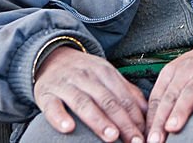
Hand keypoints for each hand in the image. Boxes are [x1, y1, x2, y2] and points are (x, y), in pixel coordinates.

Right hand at [33, 46, 147, 142]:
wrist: (51, 58)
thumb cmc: (84, 73)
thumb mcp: (106, 75)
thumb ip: (126, 92)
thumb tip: (146, 111)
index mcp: (105, 72)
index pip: (123, 97)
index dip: (136, 117)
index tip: (144, 134)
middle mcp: (86, 76)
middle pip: (107, 100)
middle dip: (123, 122)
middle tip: (133, 140)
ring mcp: (65, 85)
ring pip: (84, 102)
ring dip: (99, 121)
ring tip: (111, 137)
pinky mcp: (46, 94)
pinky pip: (52, 106)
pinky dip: (59, 117)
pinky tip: (68, 128)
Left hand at [145, 40, 192, 142]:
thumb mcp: (180, 78)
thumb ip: (168, 98)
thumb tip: (154, 127)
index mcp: (171, 71)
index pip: (157, 97)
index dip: (151, 119)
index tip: (148, 137)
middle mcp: (188, 69)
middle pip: (171, 96)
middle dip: (161, 119)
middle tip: (155, 138)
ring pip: (191, 92)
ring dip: (180, 111)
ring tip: (172, 128)